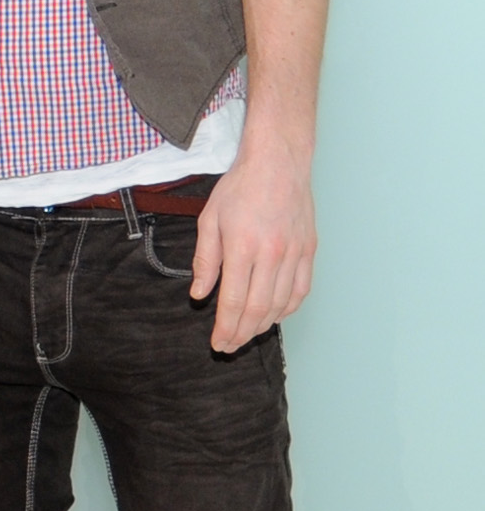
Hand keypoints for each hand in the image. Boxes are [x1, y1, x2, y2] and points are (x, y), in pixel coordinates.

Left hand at [191, 148, 316, 351]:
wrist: (278, 164)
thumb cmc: (240, 188)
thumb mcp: (210, 219)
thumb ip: (206, 260)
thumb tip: (200, 294)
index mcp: (243, 246)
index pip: (235, 300)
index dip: (226, 326)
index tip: (218, 342)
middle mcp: (272, 254)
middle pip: (259, 308)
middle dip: (243, 333)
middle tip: (229, 346)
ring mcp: (295, 254)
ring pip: (282, 304)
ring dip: (264, 325)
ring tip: (247, 334)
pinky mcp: (309, 251)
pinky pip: (300, 290)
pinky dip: (287, 309)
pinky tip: (274, 315)